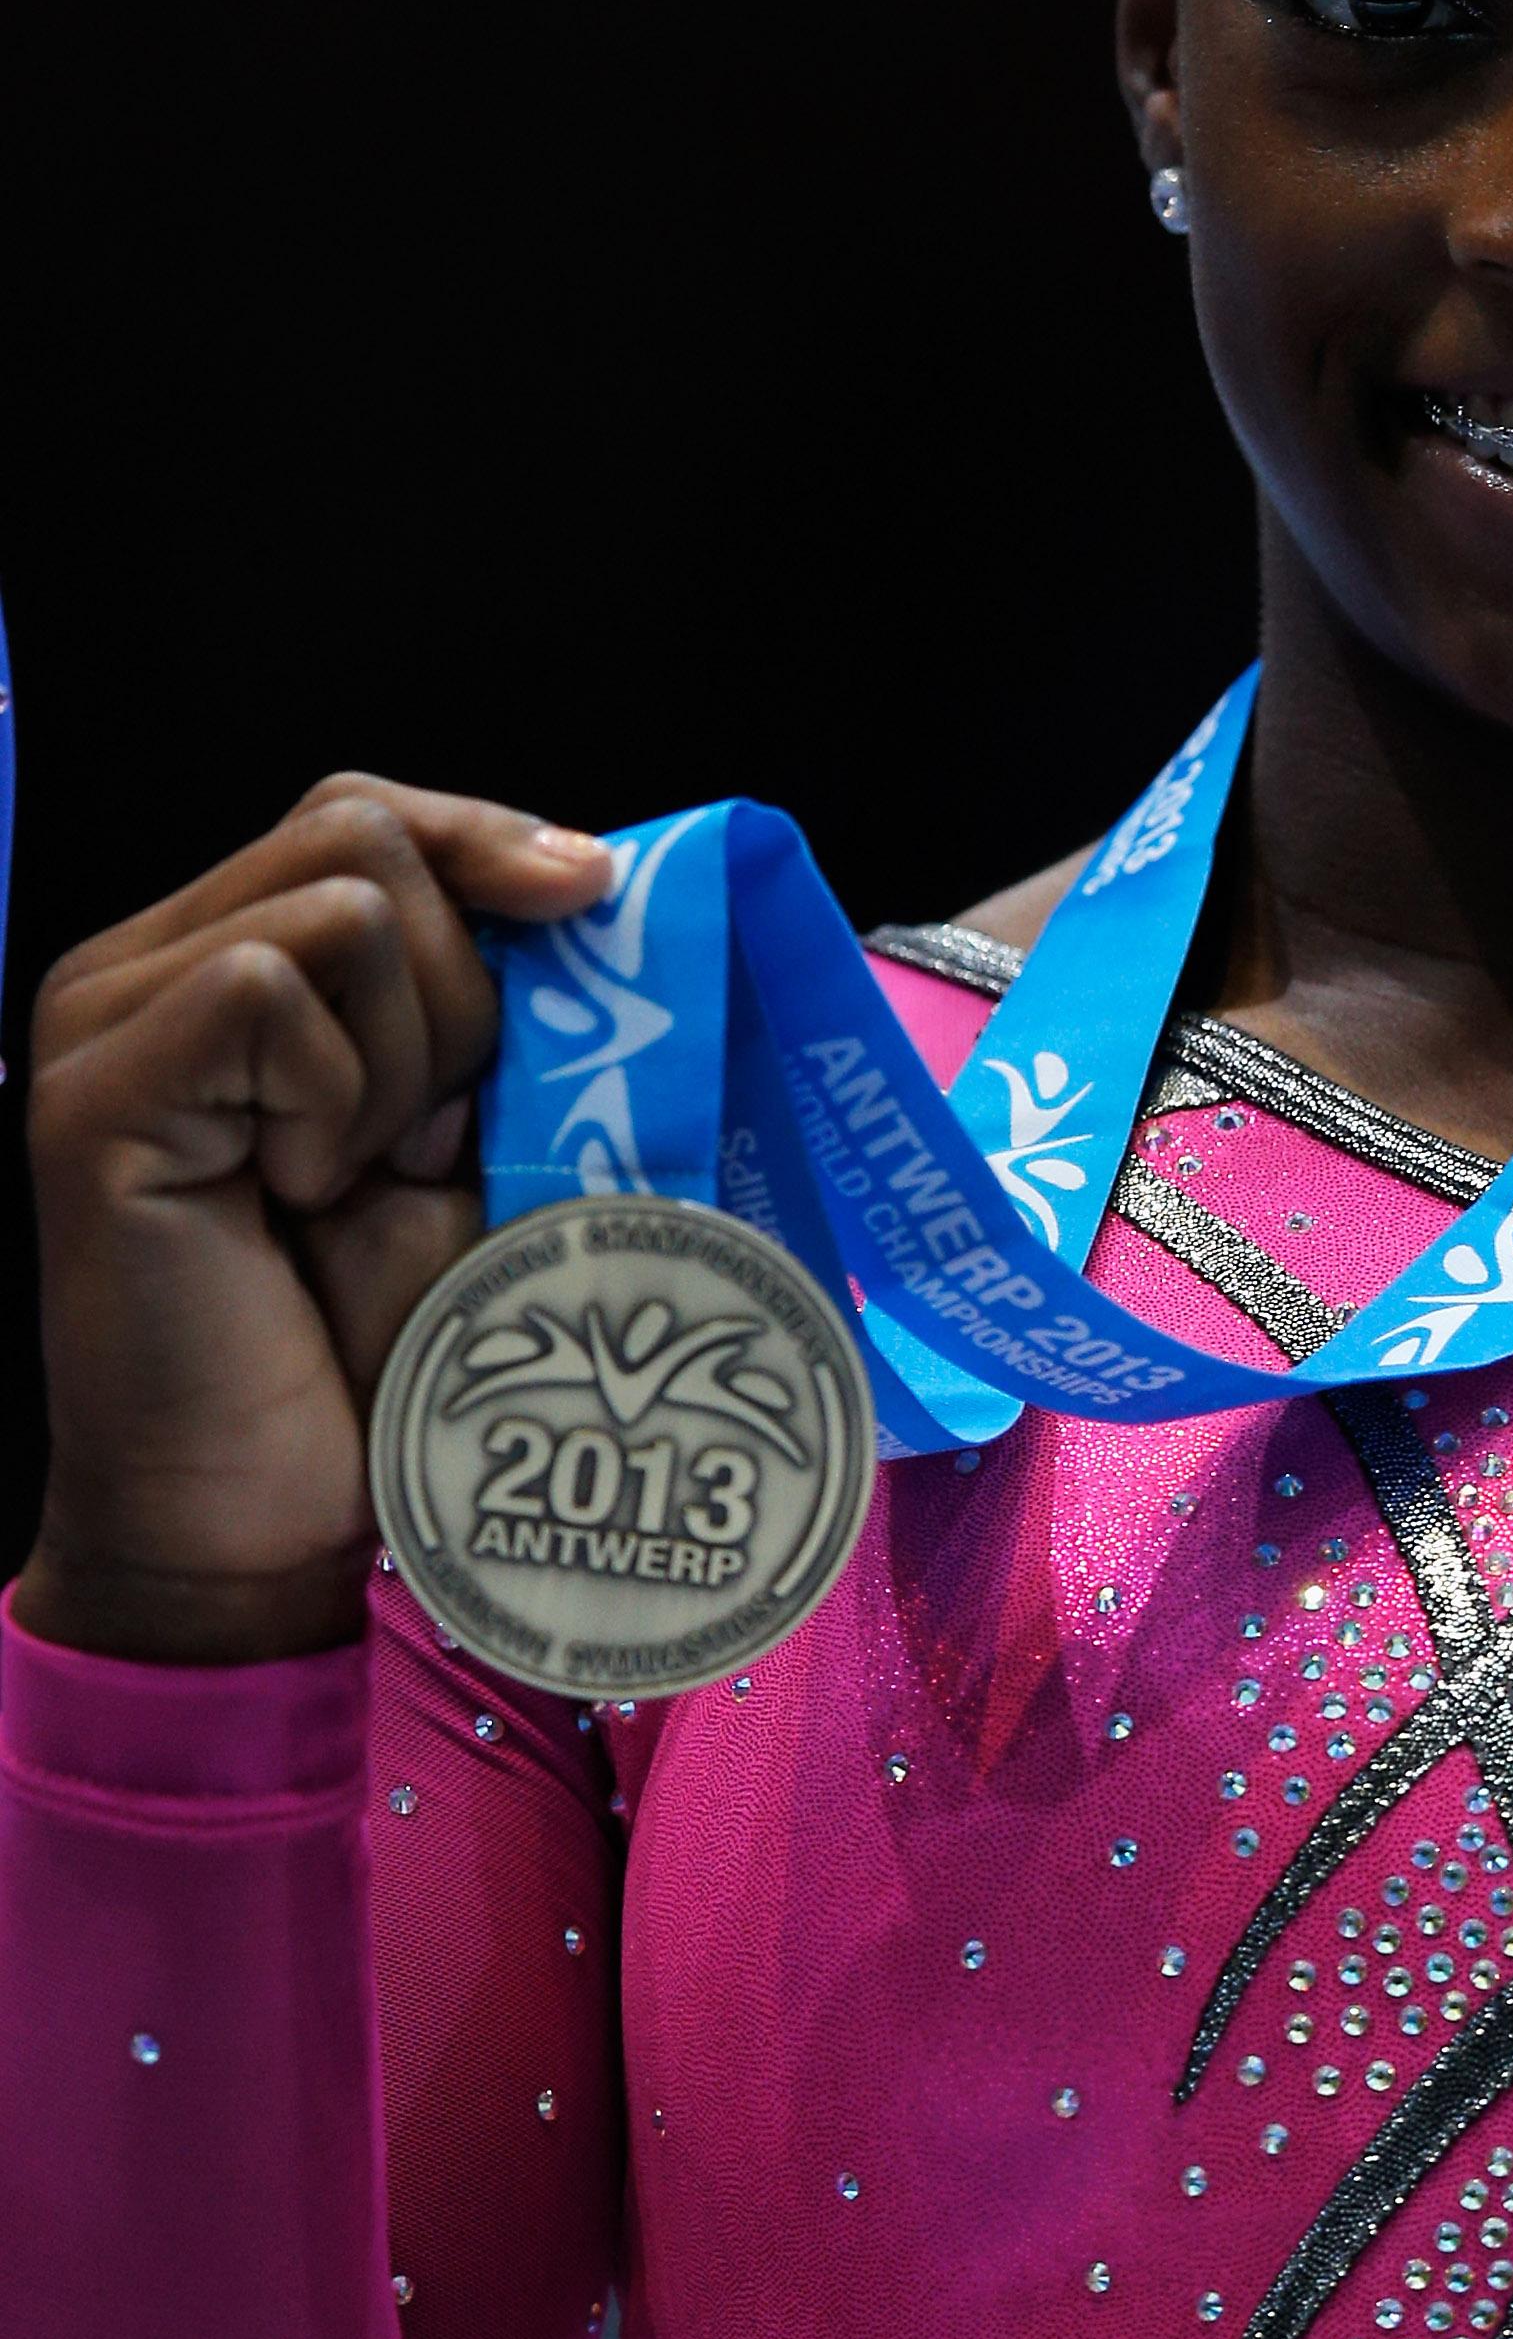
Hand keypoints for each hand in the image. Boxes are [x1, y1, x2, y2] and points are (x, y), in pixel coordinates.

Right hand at [18, 778, 616, 1666]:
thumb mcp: (462, 1156)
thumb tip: (583, 886)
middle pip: (360, 828)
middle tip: (431, 1137)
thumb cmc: (359, 1360)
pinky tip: (301, 1192)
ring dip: (406, 1051)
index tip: (592, 891)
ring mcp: (99, 1022)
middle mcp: (135, 969)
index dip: (486, 837)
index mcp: (214, 965)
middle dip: (459, 981)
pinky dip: (336, 1093)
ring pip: (339, 902)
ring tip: (355, 1177)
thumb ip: (493, 1027)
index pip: (362, 814)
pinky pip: (268, 989)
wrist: (255, 1525)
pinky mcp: (95, 1090)